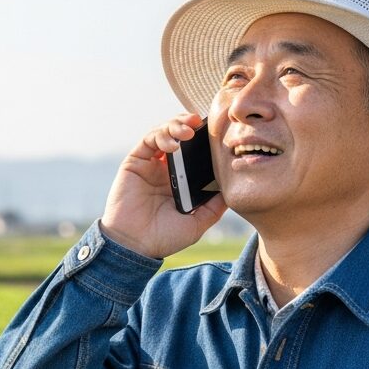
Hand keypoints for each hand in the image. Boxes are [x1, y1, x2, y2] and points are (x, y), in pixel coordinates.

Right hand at [98, 112, 227, 258]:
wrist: (135, 246)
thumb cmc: (163, 237)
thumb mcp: (198, 222)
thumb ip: (215, 206)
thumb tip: (234, 188)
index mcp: (180, 180)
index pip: (194, 151)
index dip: (204, 139)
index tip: (218, 132)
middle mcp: (165, 168)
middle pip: (179, 136)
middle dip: (189, 124)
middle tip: (201, 122)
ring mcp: (150, 164)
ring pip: (164, 133)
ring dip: (176, 126)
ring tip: (188, 131)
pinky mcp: (135, 162)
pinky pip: (148, 140)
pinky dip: (161, 136)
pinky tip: (173, 145)